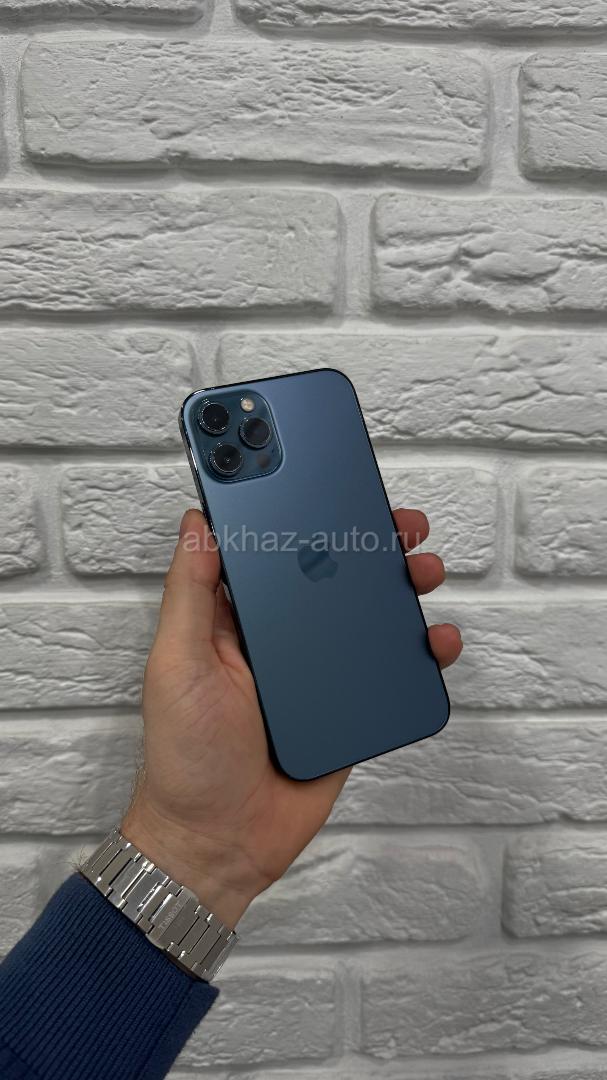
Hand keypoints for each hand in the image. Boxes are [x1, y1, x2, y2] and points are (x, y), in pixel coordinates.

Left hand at [122, 508, 461, 928]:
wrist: (220, 842)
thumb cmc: (185, 755)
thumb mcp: (177, 664)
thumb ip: (190, 595)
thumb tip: (198, 521)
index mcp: (237, 619)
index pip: (273, 551)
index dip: (299, 513)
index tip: (328, 481)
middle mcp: (280, 639)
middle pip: (332, 575)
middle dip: (368, 543)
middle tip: (399, 523)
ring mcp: (318, 674)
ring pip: (367, 617)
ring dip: (400, 587)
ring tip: (424, 570)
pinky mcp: (349, 708)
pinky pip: (391, 671)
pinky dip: (420, 652)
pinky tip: (436, 640)